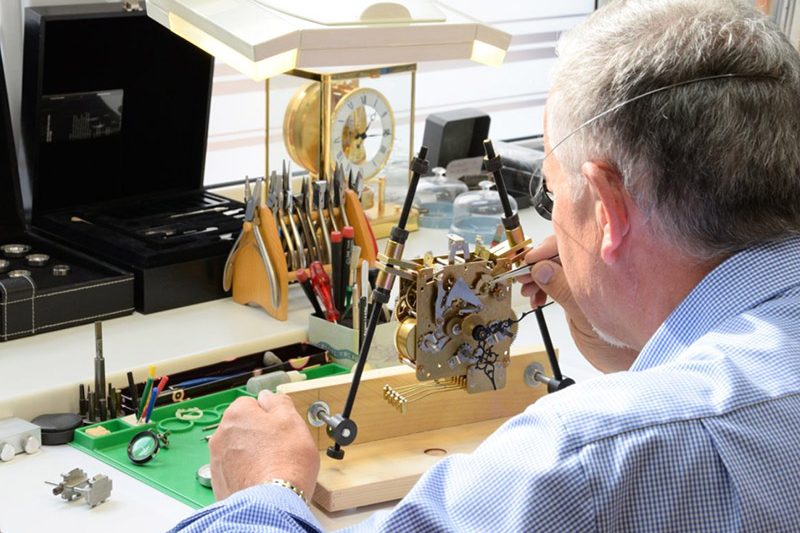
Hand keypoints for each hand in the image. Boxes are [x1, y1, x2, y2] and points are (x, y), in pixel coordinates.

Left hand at [208, 391, 319, 500]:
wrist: (271, 502)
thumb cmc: (284, 461)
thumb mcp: (292, 420)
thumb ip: (278, 402)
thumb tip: (269, 397)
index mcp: (237, 413)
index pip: (252, 404)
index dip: (269, 415)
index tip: (280, 425)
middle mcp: (221, 434)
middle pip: (243, 427)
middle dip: (258, 434)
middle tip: (279, 446)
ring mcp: (217, 459)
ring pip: (237, 449)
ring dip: (251, 454)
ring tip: (272, 466)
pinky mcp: (219, 482)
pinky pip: (234, 470)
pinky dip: (245, 472)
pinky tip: (261, 478)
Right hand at [519, 235, 638, 371]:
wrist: (631, 365)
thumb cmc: (622, 347)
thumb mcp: (584, 318)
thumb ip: (564, 291)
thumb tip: (541, 269)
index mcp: (604, 271)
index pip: (572, 247)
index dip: (546, 251)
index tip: (527, 262)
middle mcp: (599, 273)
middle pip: (564, 256)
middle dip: (540, 264)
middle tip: (523, 278)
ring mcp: (591, 283)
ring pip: (560, 269)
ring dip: (540, 277)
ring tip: (528, 291)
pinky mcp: (584, 295)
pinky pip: (561, 284)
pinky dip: (545, 288)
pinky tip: (537, 299)